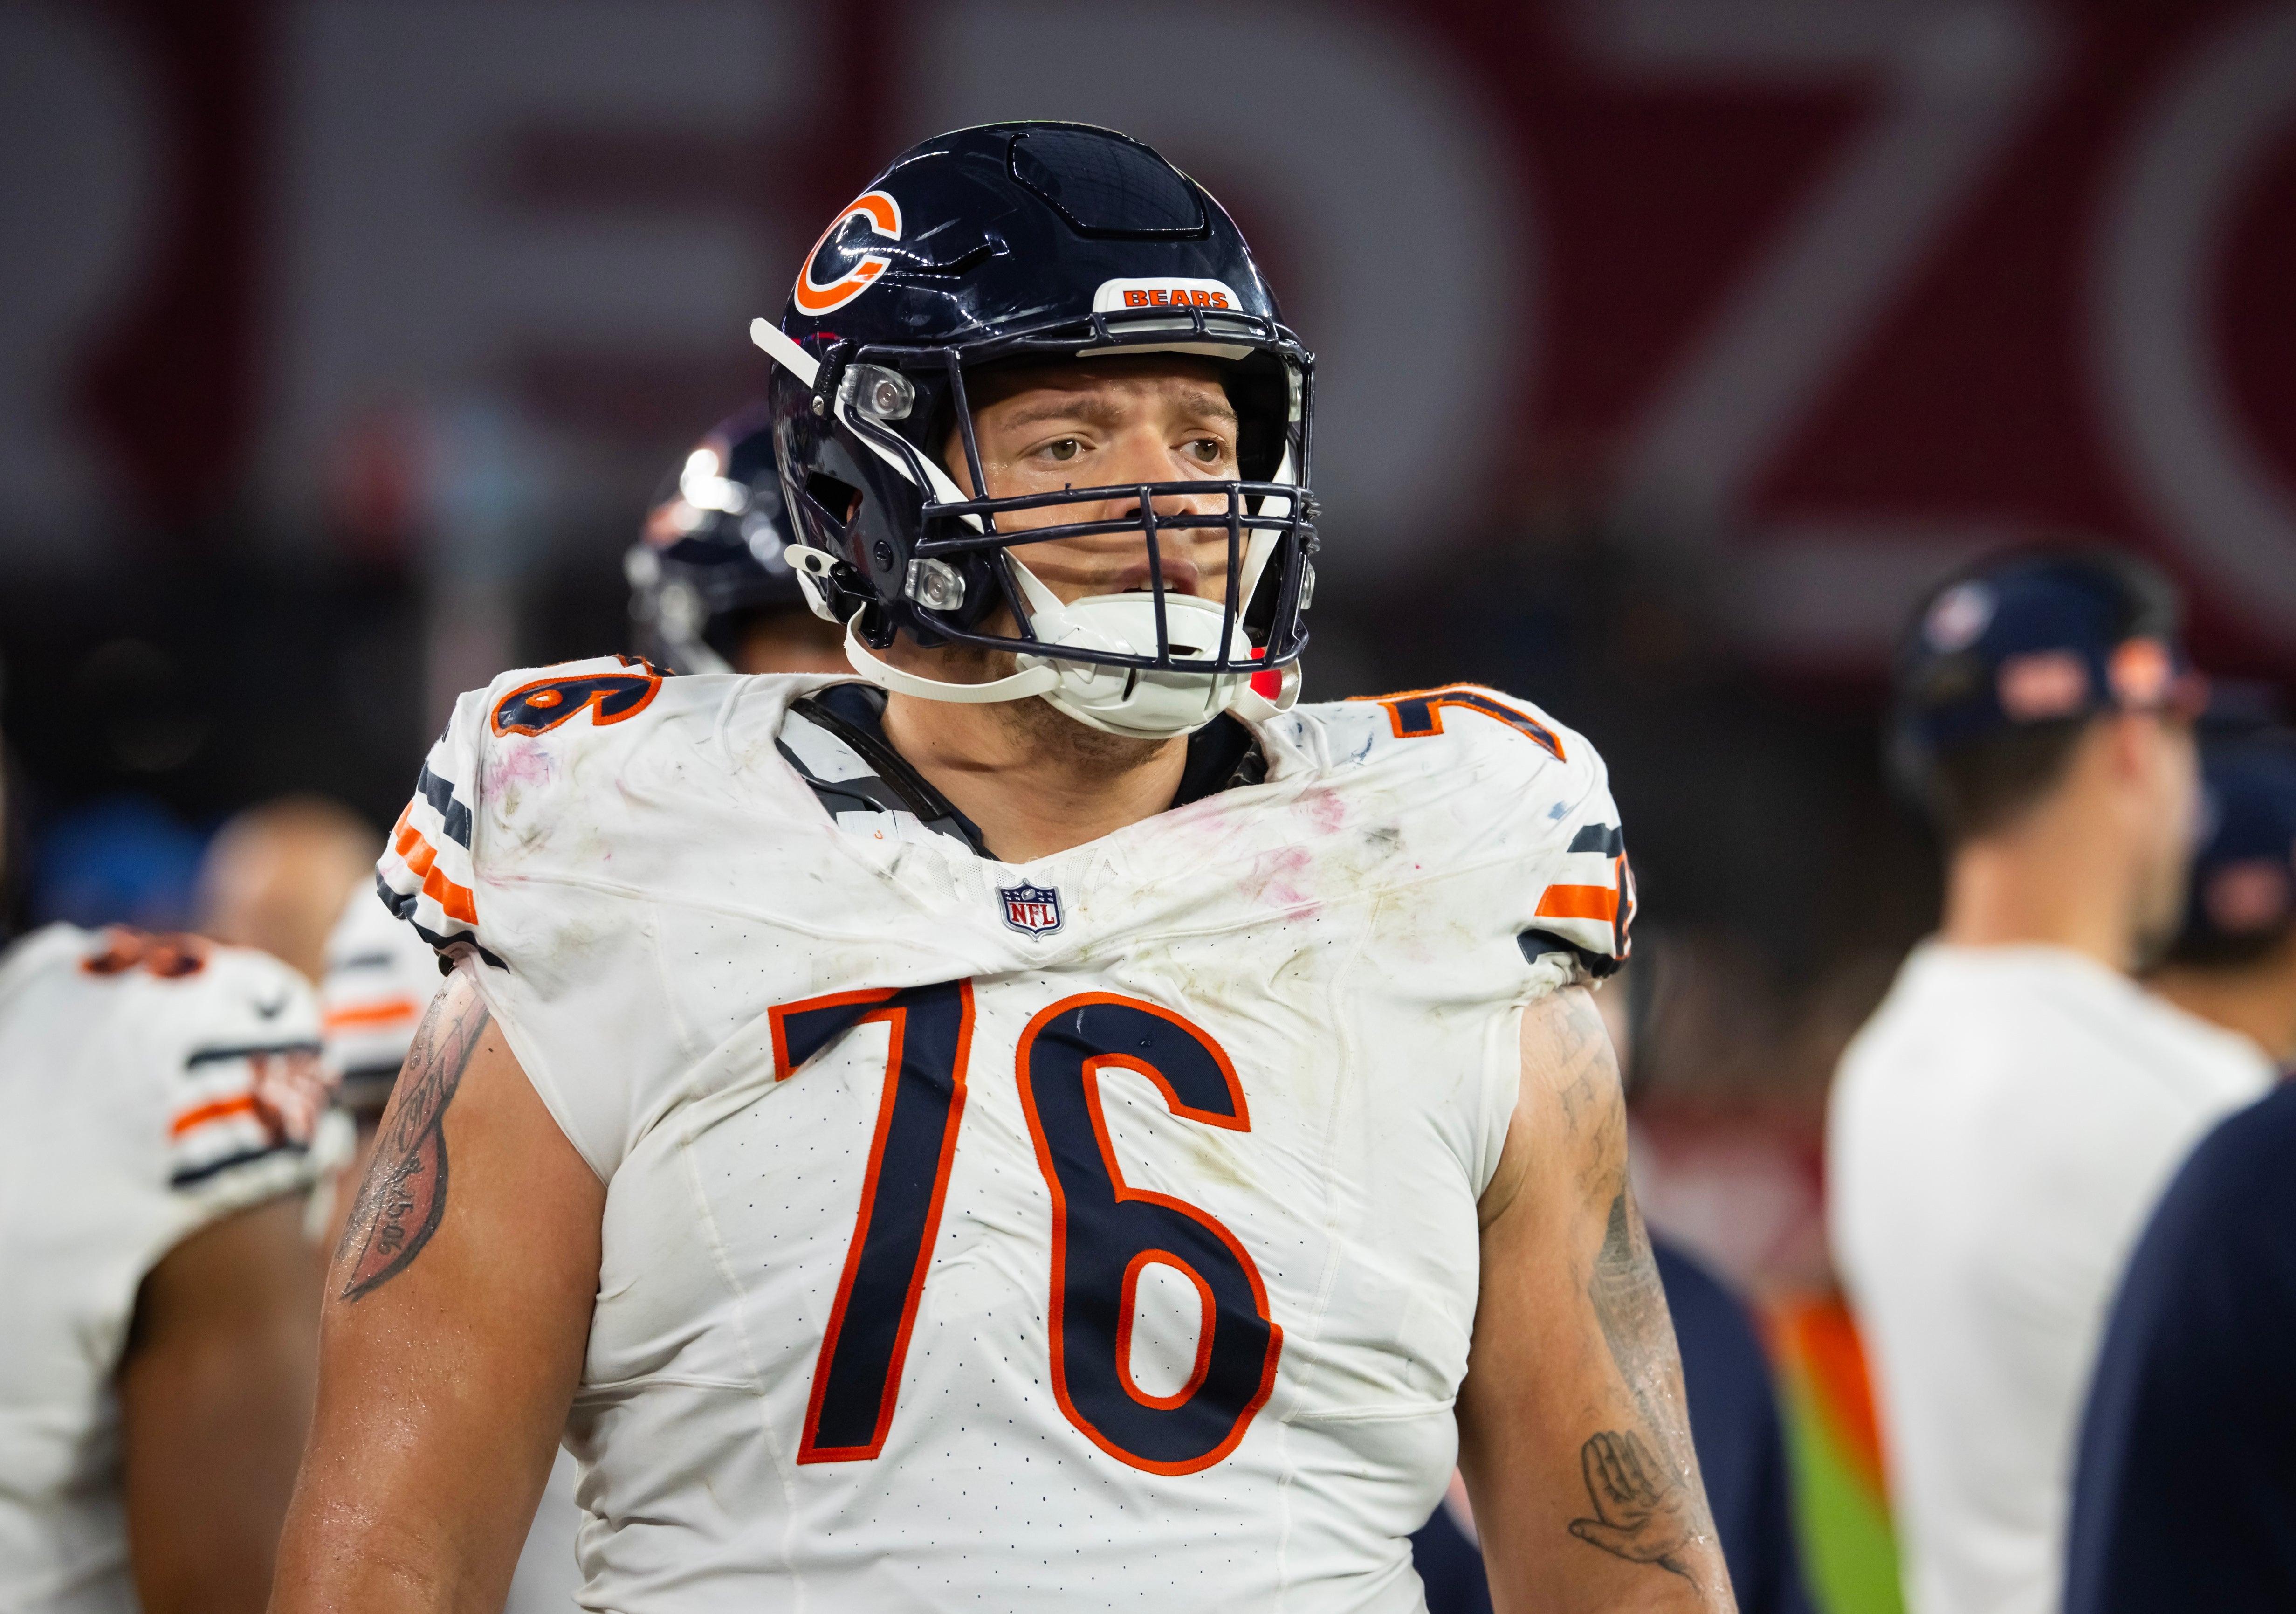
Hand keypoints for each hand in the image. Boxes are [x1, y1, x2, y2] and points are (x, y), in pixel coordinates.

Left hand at [1567, 1429, 1696, 1569]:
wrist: (1688, 1545)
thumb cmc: (1654, 1547)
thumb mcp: (1627, 1545)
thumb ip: (1600, 1535)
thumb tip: (1572, 1527)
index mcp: (1617, 1514)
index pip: (1601, 1484)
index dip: (1593, 1465)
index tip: (1588, 1446)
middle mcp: (1629, 1501)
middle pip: (1613, 1473)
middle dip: (1605, 1454)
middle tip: (1598, 1435)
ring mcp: (1645, 1493)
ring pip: (1628, 1467)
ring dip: (1619, 1451)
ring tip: (1610, 1434)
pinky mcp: (1663, 1487)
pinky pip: (1648, 1466)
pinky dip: (1639, 1453)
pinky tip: (1631, 1438)